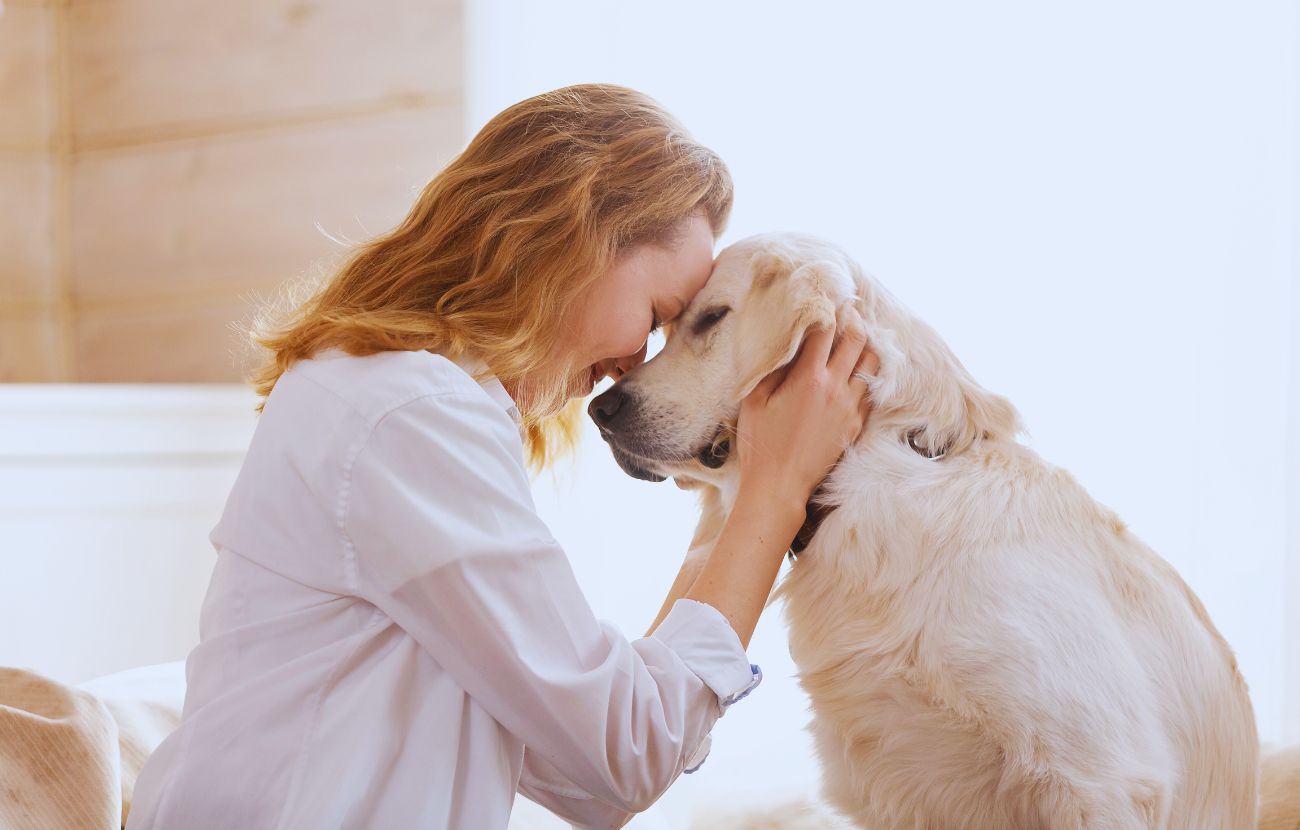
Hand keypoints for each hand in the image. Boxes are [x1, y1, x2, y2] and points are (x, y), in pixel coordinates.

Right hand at [735, 306, 877, 510]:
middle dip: (852, 319)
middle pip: (856, 340)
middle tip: (847, 309)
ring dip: (866, 345)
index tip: (825, 298)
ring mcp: (850, 408)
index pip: (825, 331)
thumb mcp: (755, 400)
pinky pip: (870, 391)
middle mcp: (835, 389)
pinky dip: (868, 374)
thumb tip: (783, 343)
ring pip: (872, 364)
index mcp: (808, 378)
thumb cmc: (760, 442)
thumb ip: (771, 367)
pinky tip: (859, 370)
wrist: (780, 485)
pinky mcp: (855, 426)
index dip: (827, 310)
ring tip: (857, 336)